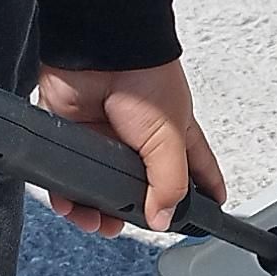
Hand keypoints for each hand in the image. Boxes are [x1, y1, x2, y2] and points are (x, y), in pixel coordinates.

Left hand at [36, 55, 225, 236]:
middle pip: (141, 190)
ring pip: (100, 189)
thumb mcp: (169, 137)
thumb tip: (163, 218)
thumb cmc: (143, 77)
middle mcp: (139, 141)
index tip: (209, 214)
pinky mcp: (74, 137)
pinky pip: (67, 177)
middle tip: (128, 225)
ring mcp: (105, 140)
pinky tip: (71, 206)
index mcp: (174, 137)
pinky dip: (67, 197)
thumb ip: (169, 183)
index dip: (205, 192)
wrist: (99, 51)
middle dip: (135, 213)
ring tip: (97, 222)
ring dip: (97, 211)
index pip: (196, 171)